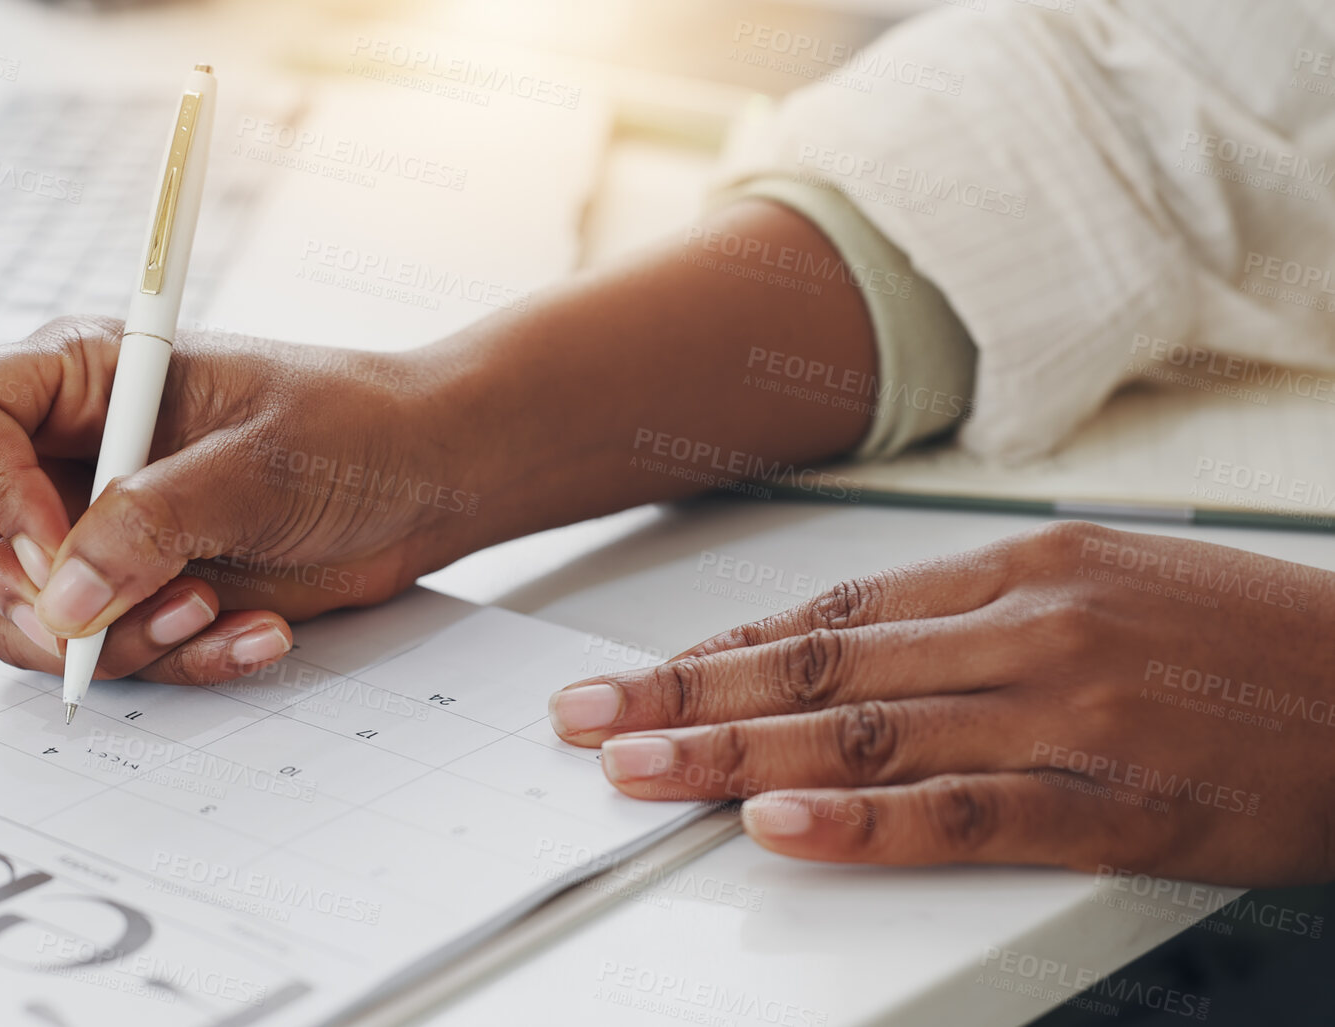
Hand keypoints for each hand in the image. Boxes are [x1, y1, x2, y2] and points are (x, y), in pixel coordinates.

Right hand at [0, 316, 477, 683]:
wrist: (424, 483)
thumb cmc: (351, 430)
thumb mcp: (261, 463)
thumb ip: (155, 520)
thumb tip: (64, 597)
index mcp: (75, 375)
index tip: (51, 549)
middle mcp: (55, 454)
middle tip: (69, 616)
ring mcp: (79, 534)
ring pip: (11, 613)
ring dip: (110, 634)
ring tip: (213, 605)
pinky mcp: (121, 599)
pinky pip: (93, 657)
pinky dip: (167, 662)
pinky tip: (246, 632)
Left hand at [547, 521, 1334, 885]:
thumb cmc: (1248, 642)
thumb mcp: (1106, 586)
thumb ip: (980, 615)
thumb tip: (851, 646)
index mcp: (1023, 570)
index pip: (832, 614)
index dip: (721, 649)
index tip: (637, 674)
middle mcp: (1031, 628)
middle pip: (820, 668)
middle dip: (687, 696)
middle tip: (589, 721)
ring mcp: (1072, 712)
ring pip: (867, 734)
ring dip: (735, 753)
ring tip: (638, 770)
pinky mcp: (1120, 798)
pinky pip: (969, 814)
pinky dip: (866, 822)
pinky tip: (783, 826)